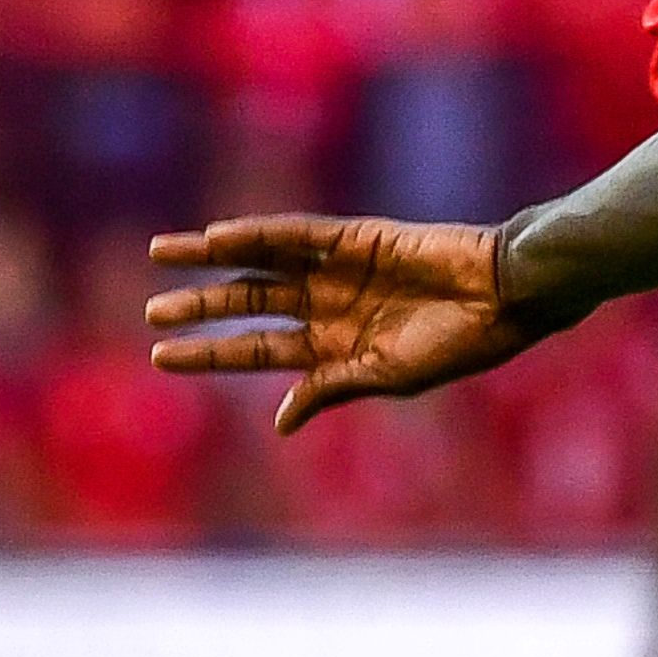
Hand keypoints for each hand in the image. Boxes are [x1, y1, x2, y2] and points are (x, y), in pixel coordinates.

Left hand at [145, 214, 526, 433]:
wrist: (505, 296)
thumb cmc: (460, 345)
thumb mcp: (390, 377)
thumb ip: (332, 389)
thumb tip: (279, 422)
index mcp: (337, 348)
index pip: (258, 349)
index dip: (210, 352)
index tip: (160, 356)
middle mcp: (330, 307)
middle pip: (249, 305)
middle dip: (200, 307)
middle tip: (152, 312)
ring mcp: (338, 270)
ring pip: (259, 264)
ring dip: (211, 260)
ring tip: (161, 254)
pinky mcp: (352, 237)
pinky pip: (294, 234)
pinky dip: (256, 235)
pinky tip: (218, 240)